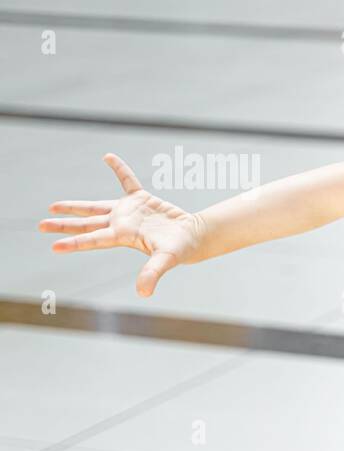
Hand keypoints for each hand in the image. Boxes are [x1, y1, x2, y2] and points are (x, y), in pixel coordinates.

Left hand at [38, 154, 203, 295]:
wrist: (194, 237)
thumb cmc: (181, 249)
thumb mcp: (167, 260)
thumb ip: (153, 273)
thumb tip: (144, 293)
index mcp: (123, 236)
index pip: (93, 239)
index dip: (74, 242)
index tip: (53, 245)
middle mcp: (120, 224)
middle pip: (86, 223)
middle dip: (64, 224)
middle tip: (41, 225)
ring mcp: (129, 211)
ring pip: (96, 207)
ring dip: (75, 206)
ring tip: (54, 206)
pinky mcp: (141, 200)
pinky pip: (127, 180)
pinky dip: (119, 169)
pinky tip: (108, 157)